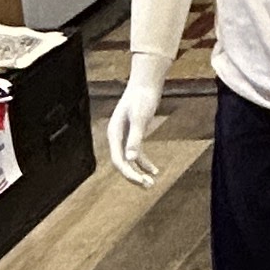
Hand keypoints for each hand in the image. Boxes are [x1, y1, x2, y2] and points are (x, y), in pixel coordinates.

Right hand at [106, 65, 166, 186]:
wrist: (146, 84)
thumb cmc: (142, 98)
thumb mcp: (140, 118)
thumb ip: (135, 139)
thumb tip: (131, 159)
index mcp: (114, 134)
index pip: (118, 160)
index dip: (128, 173)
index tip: (141, 181)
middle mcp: (116, 137)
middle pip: (121, 163)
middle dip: (133, 176)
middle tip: (148, 186)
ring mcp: (124, 136)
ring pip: (129, 161)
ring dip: (139, 172)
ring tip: (151, 183)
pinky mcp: (134, 135)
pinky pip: (136, 154)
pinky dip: (144, 163)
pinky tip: (155, 171)